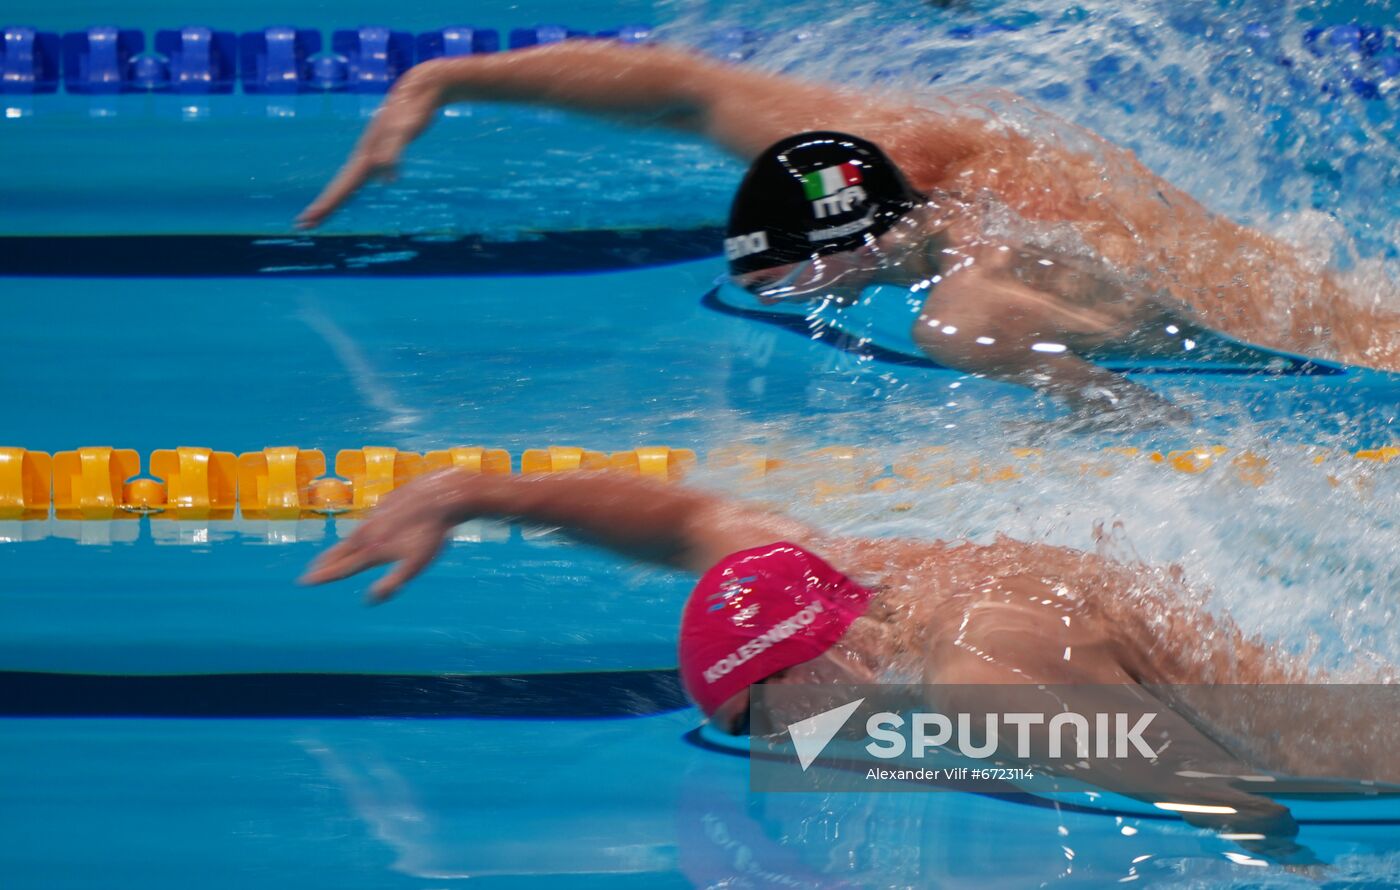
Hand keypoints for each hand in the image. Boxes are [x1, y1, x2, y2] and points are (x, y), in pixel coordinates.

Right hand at [295, 63, 444, 228]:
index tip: (306, 223)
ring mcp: (374, 151)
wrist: (421, 86)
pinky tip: (380, 181)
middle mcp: (366, 155)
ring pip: (353, 180)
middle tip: (304, 225)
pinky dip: (368, 180)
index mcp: (366, 156)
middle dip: (324, 207)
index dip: (325, 206)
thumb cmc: (413, 109)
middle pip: (341, 186)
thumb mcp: (404, 132)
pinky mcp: (387, 147)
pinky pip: (372, 170)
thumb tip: (386, 177)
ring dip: (338, 197)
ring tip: (324, 211)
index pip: (341, 188)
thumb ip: (393, 153)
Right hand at [299, 471, 461, 601]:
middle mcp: (368, 532)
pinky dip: (359, 531)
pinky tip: (364, 532)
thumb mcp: (415, 565)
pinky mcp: (386, 504)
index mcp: (372, 550)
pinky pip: (367, 522)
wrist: (441, 495)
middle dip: (325, 563)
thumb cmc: (431, 534)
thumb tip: (369, 600)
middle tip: (310, 571)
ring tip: (333, 553)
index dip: (323, 576)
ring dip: (340, 547)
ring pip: (353, 535)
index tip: (304, 581)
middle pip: (342, 551)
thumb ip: (392, 583)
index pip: (342, 568)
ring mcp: (376, 516)